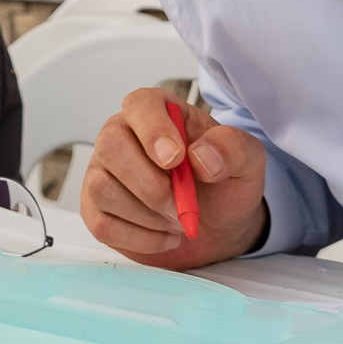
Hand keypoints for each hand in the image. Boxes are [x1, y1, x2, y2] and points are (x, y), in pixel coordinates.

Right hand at [77, 88, 266, 269]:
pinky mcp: (96, 209)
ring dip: (147, 215)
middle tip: (180, 206)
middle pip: (111, 147)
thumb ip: (232, 148)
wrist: (218, 224)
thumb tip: (201, 156)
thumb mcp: (246, 159)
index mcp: (156, 111)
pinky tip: (163, 236)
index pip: (140, 105)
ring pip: (102, 188)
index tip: (176, 160)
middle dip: (149, 184)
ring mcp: (103, 172)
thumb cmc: (223, 182)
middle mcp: (121, 135)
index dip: (153, 130)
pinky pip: (102, 225)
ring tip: (177, 221)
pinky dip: (140, 238)